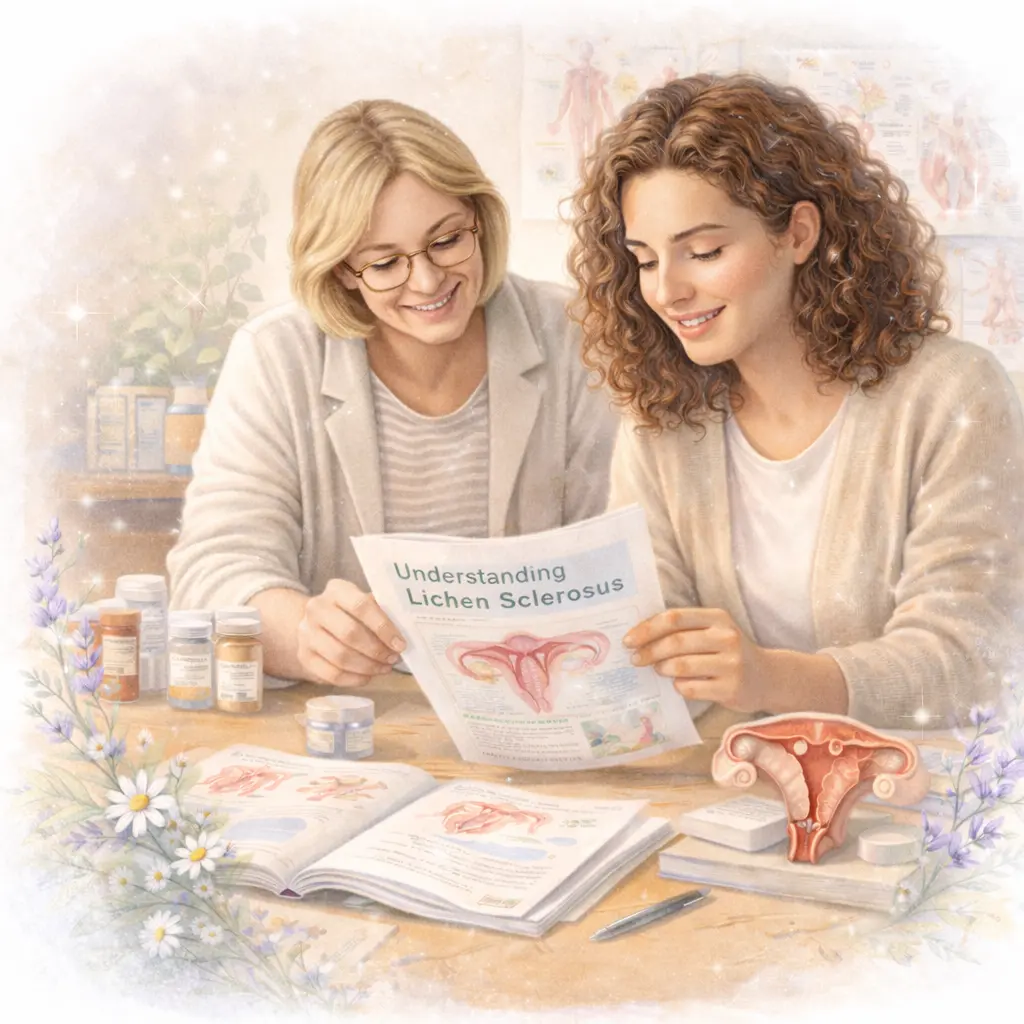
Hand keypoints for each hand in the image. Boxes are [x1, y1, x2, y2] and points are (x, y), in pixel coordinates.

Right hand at [297, 579, 405, 687]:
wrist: (317, 623)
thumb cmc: (351, 612)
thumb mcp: (365, 603)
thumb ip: (382, 612)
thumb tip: (406, 630)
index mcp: (336, 589)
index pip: (361, 606)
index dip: (383, 627)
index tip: (400, 643)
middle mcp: (317, 608)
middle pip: (349, 633)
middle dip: (376, 650)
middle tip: (393, 658)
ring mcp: (306, 633)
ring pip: (340, 656)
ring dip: (368, 666)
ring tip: (384, 668)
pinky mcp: (304, 656)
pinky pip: (331, 674)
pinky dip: (354, 679)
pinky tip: (368, 677)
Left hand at [623, 607, 768, 712]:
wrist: (768, 677)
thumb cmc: (729, 652)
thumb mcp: (714, 631)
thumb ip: (684, 630)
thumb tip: (640, 636)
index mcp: (718, 618)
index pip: (675, 618)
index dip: (647, 628)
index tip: (629, 639)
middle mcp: (727, 637)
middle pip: (675, 642)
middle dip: (649, 651)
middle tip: (635, 659)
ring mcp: (731, 664)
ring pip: (680, 667)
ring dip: (662, 669)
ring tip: (658, 670)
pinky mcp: (730, 689)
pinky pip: (691, 688)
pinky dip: (679, 686)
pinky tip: (679, 684)